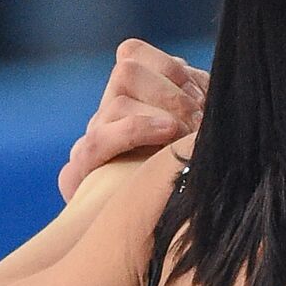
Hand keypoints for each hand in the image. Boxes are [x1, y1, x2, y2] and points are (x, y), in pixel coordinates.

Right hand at [57, 39, 207, 202]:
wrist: (162, 232)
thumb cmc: (191, 175)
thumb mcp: (201, 130)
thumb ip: (201, 99)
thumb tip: (204, 79)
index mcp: (131, 96)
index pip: (131, 53)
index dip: (167, 67)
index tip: (198, 91)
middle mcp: (107, 113)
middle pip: (125, 73)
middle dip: (170, 94)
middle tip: (198, 119)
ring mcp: (93, 139)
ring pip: (116, 104)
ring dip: (160, 116)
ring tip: (187, 134)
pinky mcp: (80, 172)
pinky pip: (96, 143)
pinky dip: (136, 131)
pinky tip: (168, 134)